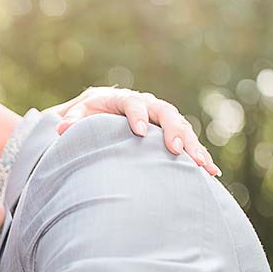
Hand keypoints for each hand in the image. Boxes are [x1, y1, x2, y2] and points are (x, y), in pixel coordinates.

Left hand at [52, 86, 220, 176]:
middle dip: (172, 131)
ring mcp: (162, 118)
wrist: (102, 111)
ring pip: (182, 127)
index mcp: (124, 99)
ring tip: (203, 166)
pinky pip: (188, 142)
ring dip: (193, 146)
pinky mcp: (170, 132)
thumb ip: (71, 122)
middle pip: (166, 112)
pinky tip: (211, 172)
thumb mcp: (77, 116)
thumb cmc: (88, 116)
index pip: (133, 103)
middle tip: (175, 150)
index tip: (139, 132)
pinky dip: (199, 155)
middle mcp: (148, 104)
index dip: (138, 115)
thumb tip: (60, 128)